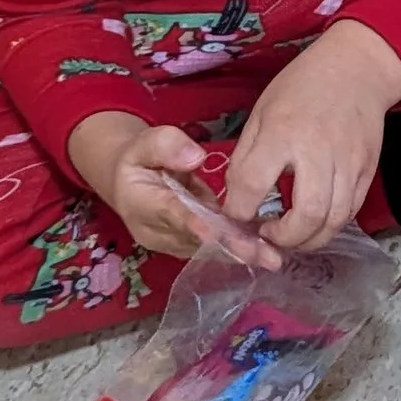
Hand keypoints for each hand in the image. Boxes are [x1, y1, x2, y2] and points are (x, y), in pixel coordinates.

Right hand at [66, 112, 276, 266]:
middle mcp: (157, 232)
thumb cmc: (136, 158)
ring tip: (273, 257)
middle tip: (264, 255)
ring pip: (208, 249)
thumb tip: (195, 157)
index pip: (172, 214)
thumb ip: (166, 145)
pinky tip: (267, 251)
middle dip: (230, 246)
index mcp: (141, 204)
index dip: (195, 224)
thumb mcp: (142, 143)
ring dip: (240, 252)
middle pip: (197, 239)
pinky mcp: (189, 245)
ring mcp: (173, 242)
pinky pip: (214, 247)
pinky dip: (239, 248)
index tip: (216, 232)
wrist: (127, 182)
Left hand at [224, 20, 400, 251]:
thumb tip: (237, 198)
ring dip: (309, 241)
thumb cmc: (301, 87)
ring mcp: (349, 164)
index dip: (238, 210)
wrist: (357, 69)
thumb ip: (247, 157)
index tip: (236, 215)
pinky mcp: (368, 170)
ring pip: (334, 221)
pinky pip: (351, 211)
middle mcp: (318, 152)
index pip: (253, 184)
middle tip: (268, 235)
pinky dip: (330, 226)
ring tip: (291, 237)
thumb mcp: (261, 112)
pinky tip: (314, 222)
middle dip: (283, 238)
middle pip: (306, 215)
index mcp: (282, 133)